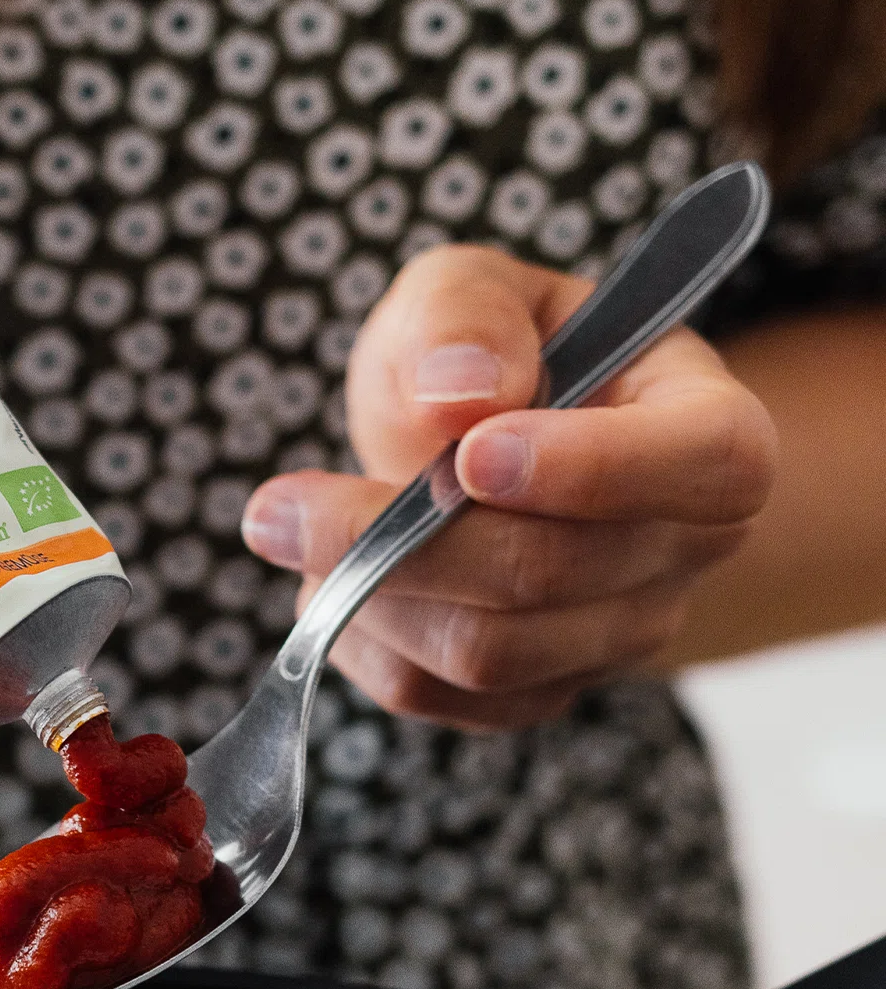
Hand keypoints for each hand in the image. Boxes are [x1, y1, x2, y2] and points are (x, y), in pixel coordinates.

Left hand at [239, 245, 775, 729]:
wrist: (473, 443)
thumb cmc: (484, 358)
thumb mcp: (466, 292)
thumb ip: (464, 318)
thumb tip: (458, 395)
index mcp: (708, 426)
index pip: (706, 464)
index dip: (592, 469)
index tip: (470, 455)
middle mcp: (689, 543)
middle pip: (554, 573)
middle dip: (400, 541)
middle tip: (280, 505)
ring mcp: (623, 629)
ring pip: (489, 652)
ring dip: (368, 596)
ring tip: (298, 529)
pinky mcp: (543, 689)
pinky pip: (440, 696)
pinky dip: (362, 646)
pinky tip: (334, 584)